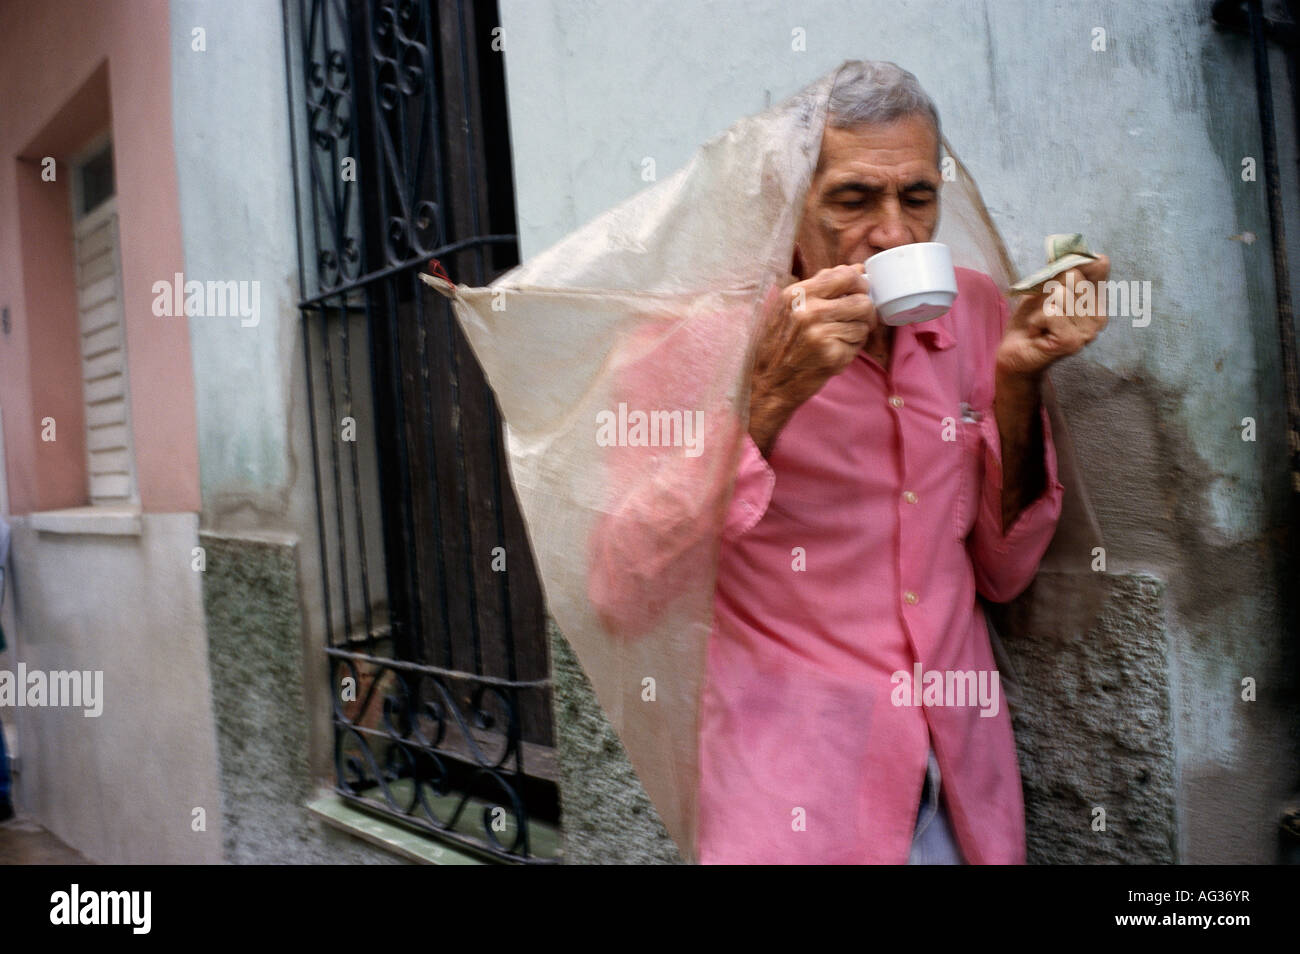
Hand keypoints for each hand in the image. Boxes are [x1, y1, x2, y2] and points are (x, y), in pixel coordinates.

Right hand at [749, 264, 877, 454]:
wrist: (768, 384)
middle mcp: (808, 311)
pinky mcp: (832, 356)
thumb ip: (821, 286)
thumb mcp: (789, 307)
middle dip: (865, 311)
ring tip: (838, 339)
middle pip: (862, 301)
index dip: (859, 284)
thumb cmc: (779, 345)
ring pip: (864, 324)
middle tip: (858, 319)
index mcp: (797, 293)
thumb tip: (857, 269)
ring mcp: (821, 334)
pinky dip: (851, 350)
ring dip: (858, 332)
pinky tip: (833, 353)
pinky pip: (859, 345)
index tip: (858, 293)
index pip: (845, 275)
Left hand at [996, 254, 1110, 378]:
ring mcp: (1088, 332)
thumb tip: (1085, 252)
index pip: (1098, 264)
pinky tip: (1037, 333)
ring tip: (1041, 323)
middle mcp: (1100, 317)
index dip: (1070, 265)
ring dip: (1041, 308)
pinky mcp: (1072, 342)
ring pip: (1061, 294)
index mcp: (1098, 301)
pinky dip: (1036, 320)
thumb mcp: (1046, 288)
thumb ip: (1064, 270)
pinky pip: (1051, 313)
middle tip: (1045, 311)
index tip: (1054, 283)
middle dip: (1050, 289)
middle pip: (1074, 276)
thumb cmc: (1030, 320)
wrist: (1013, 353)